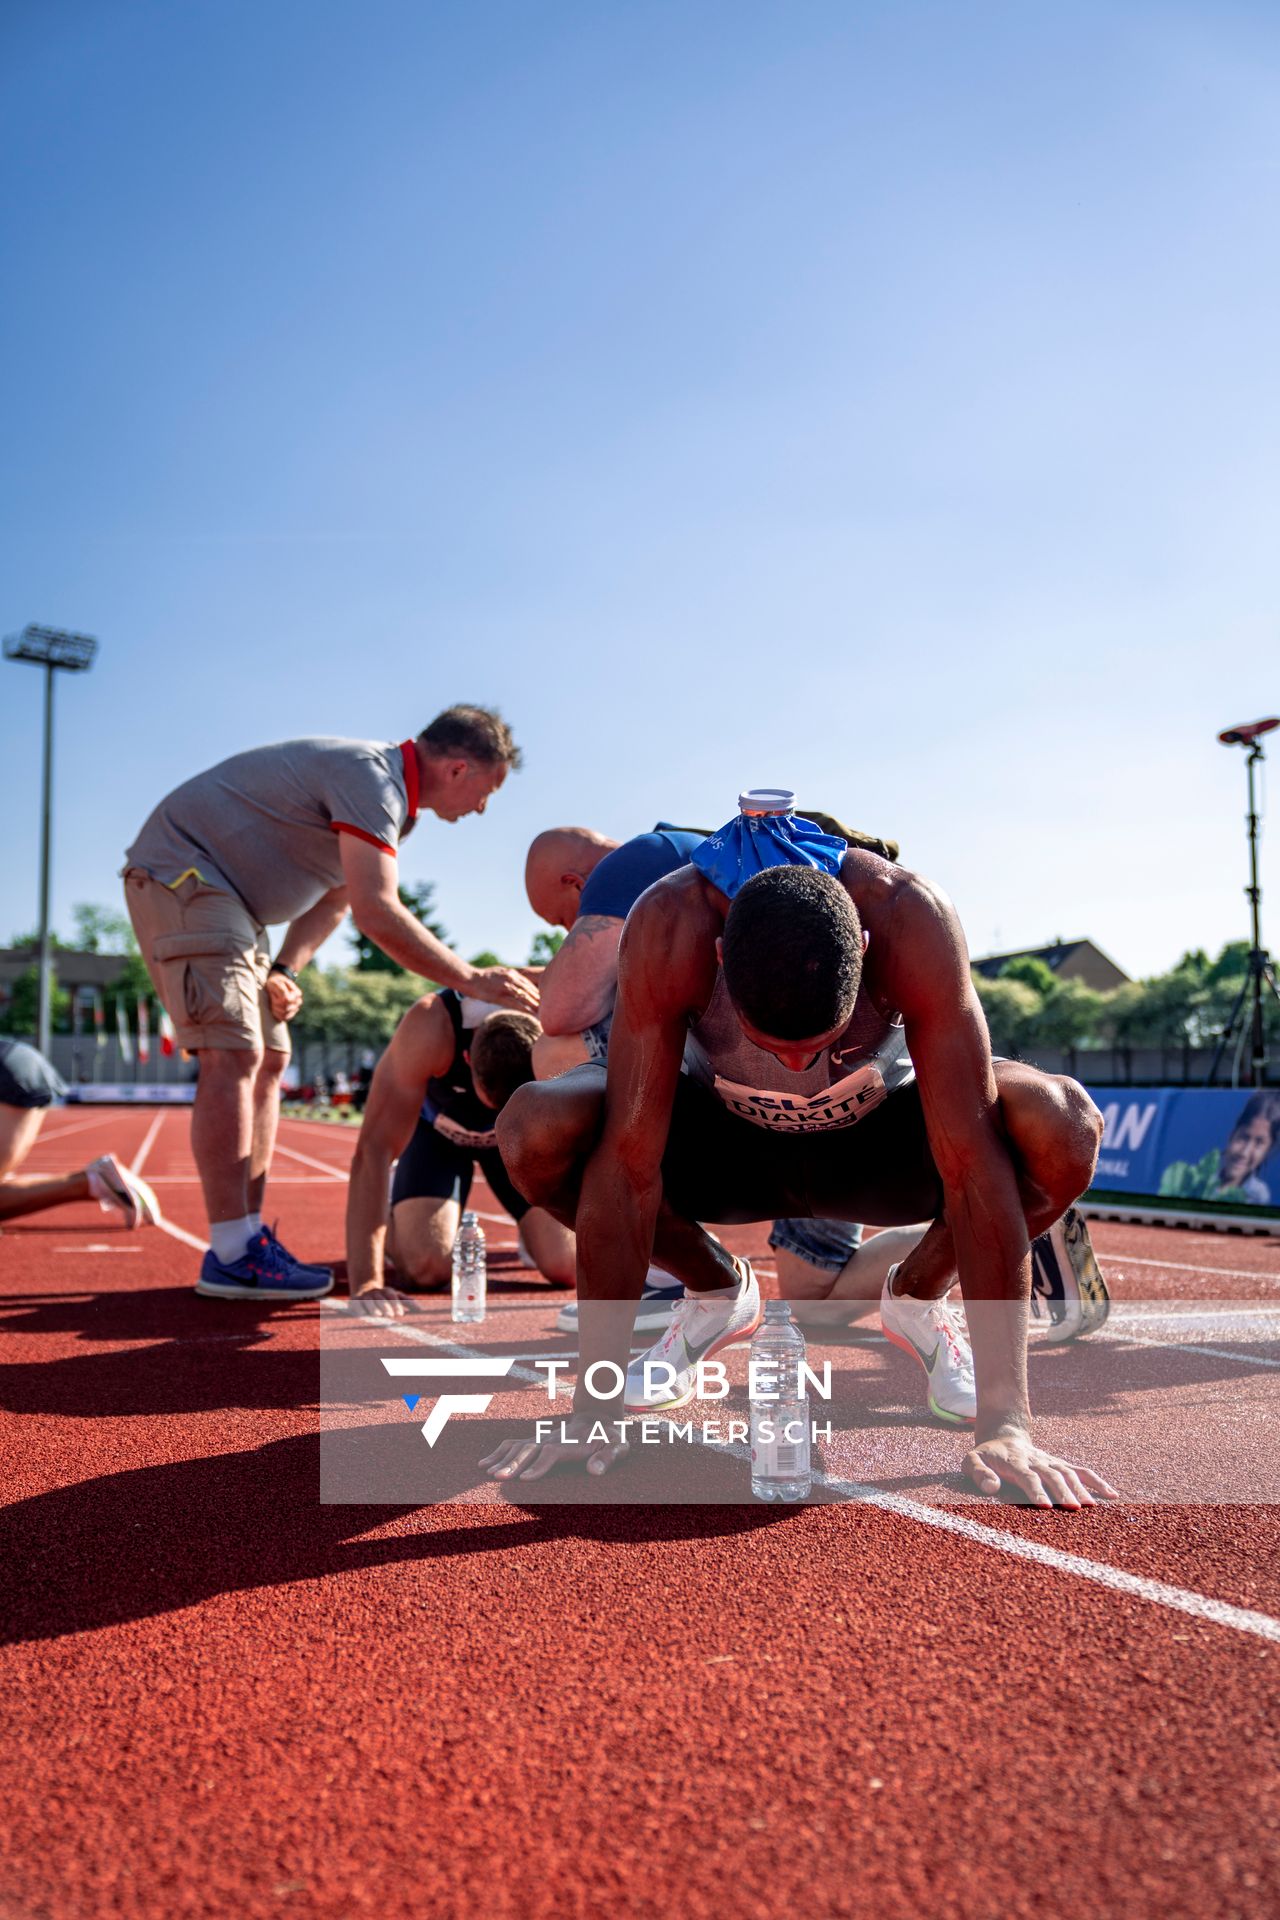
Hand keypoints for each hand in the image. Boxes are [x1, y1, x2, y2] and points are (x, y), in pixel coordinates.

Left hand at [265, 973, 302, 1021]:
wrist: (276, 985)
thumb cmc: (275, 983)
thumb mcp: (276, 983)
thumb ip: (282, 990)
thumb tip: (287, 999)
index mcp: (297, 993)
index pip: (287, 1001)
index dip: (277, 999)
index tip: (273, 994)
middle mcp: (298, 1002)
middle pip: (285, 1009)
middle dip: (276, 1005)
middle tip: (272, 999)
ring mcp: (295, 1008)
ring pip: (285, 1014)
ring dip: (276, 1010)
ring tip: (273, 1004)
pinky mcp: (290, 1014)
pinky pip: (284, 1018)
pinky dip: (277, 1015)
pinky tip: (274, 1010)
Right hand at [348, 1285, 410, 1319]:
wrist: (365, 1288)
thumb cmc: (385, 1297)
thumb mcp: (397, 1297)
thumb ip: (408, 1302)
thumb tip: (421, 1310)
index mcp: (387, 1291)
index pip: (392, 1296)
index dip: (396, 1304)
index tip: (400, 1314)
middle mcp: (376, 1292)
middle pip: (381, 1298)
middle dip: (386, 1306)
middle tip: (390, 1315)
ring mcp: (365, 1296)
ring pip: (369, 1300)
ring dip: (373, 1307)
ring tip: (377, 1315)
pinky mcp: (354, 1300)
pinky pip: (356, 1303)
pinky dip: (358, 1308)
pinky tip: (361, 1314)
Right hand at [467, 965, 540, 1012]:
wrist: (468, 978)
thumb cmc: (481, 978)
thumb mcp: (497, 973)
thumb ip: (507, 977)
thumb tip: (514, 982)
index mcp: (511, 973)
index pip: (529, 984)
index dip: (538, 992)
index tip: (546, 1000)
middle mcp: (511, 978)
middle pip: (530, 990)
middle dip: (540, 1000)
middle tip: (550, 1008)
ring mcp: (506, 986)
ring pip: (525, 997)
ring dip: (536, 1006)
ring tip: (545, 1014)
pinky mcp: (500, 995)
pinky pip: (516, 1004)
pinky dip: (526, 1009)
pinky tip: (532, 1015)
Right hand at [480, 1408, 628, 1481]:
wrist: (599, 1418)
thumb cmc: (610, 1438)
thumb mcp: (618, 1446)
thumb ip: (608, 1457)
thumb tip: (595, 1471)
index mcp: (572, 1443)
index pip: (552, 1452)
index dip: (539, 1465)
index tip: (525, 1479)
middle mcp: (553, 1439)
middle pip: (530, 1448)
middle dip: (514, 1463)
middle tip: (499, 1477)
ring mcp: (543, 1439)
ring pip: (518, 1446)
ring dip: (503, 1458)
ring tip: (488, 1472)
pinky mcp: (537, 1442)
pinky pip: (513, 1444)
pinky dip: (498, 1452)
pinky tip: (484, 1464)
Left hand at [965, 1428, 1119, 1508]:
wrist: (1004, 1435)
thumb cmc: (986, 1456)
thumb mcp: (971, 1461)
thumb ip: (978, 1472)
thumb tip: (990, 1487)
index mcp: (1015, 1462)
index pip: (1028, 1476)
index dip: (1036, 1490)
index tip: (1046, 1506)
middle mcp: (1037, 1461)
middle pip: (1053, 1475)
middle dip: (1064, 1492)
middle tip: (1075, 1510)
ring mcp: (1051, 1462)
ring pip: (1069, 1473)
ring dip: (1082, 1489)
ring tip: (1093, 1508)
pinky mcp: (1060, 1464)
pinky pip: (1081, 1471)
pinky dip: (1097, 1482)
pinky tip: (1112, 1495)